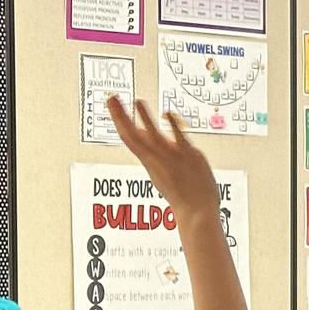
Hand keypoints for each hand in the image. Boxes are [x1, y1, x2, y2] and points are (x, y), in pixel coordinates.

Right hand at [106, 96, 220, 223]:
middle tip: (112, 98)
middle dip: (121, 115)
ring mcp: (173, 157)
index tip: (112, 104)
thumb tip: (153, 133)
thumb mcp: (164, 167)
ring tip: (137, 101)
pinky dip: (173, 126)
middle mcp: (157, 159)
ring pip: (154, 135)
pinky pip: (180, 138)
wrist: (196, 211)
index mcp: (150, 161)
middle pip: (134, 134)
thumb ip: (159, 149)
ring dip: (145, 118)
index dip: (119, 119)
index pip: (130, 137)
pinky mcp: (189, 156)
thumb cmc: (182, 191)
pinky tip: (167, 113)